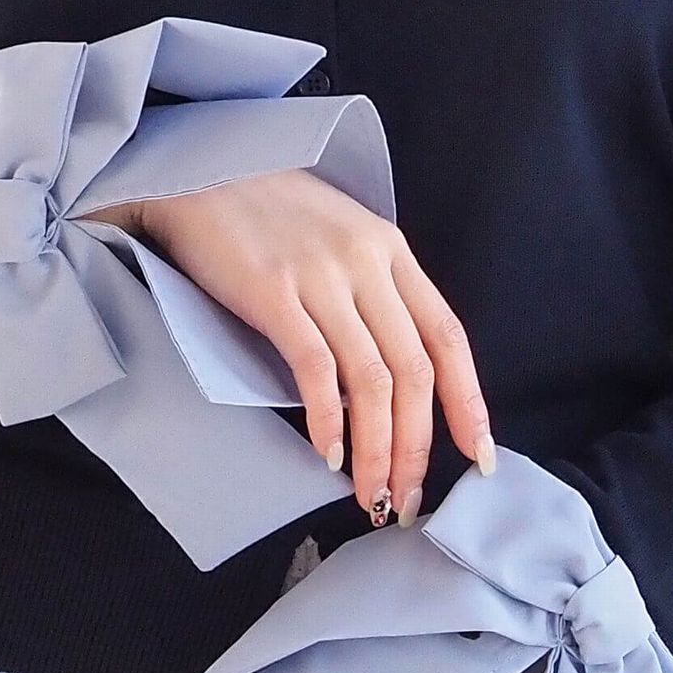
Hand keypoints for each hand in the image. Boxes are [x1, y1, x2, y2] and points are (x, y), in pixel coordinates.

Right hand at [83, 168, 493, 524]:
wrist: (194, 173)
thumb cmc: (264, 212)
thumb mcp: (339, 236)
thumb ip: (370, 292)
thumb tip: (387, 377)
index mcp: (390, 249)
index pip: (447, 337)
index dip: (469, 402)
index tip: (478, 457)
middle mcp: (366, 262)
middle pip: (414, 371)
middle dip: (417, 446)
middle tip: (406, 499)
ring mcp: (321, 276)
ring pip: (371, 380)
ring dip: (378, 449)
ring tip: (370, 494)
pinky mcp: (273, 292)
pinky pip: (316, 369)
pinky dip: (328, 420)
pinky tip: (328, 453)